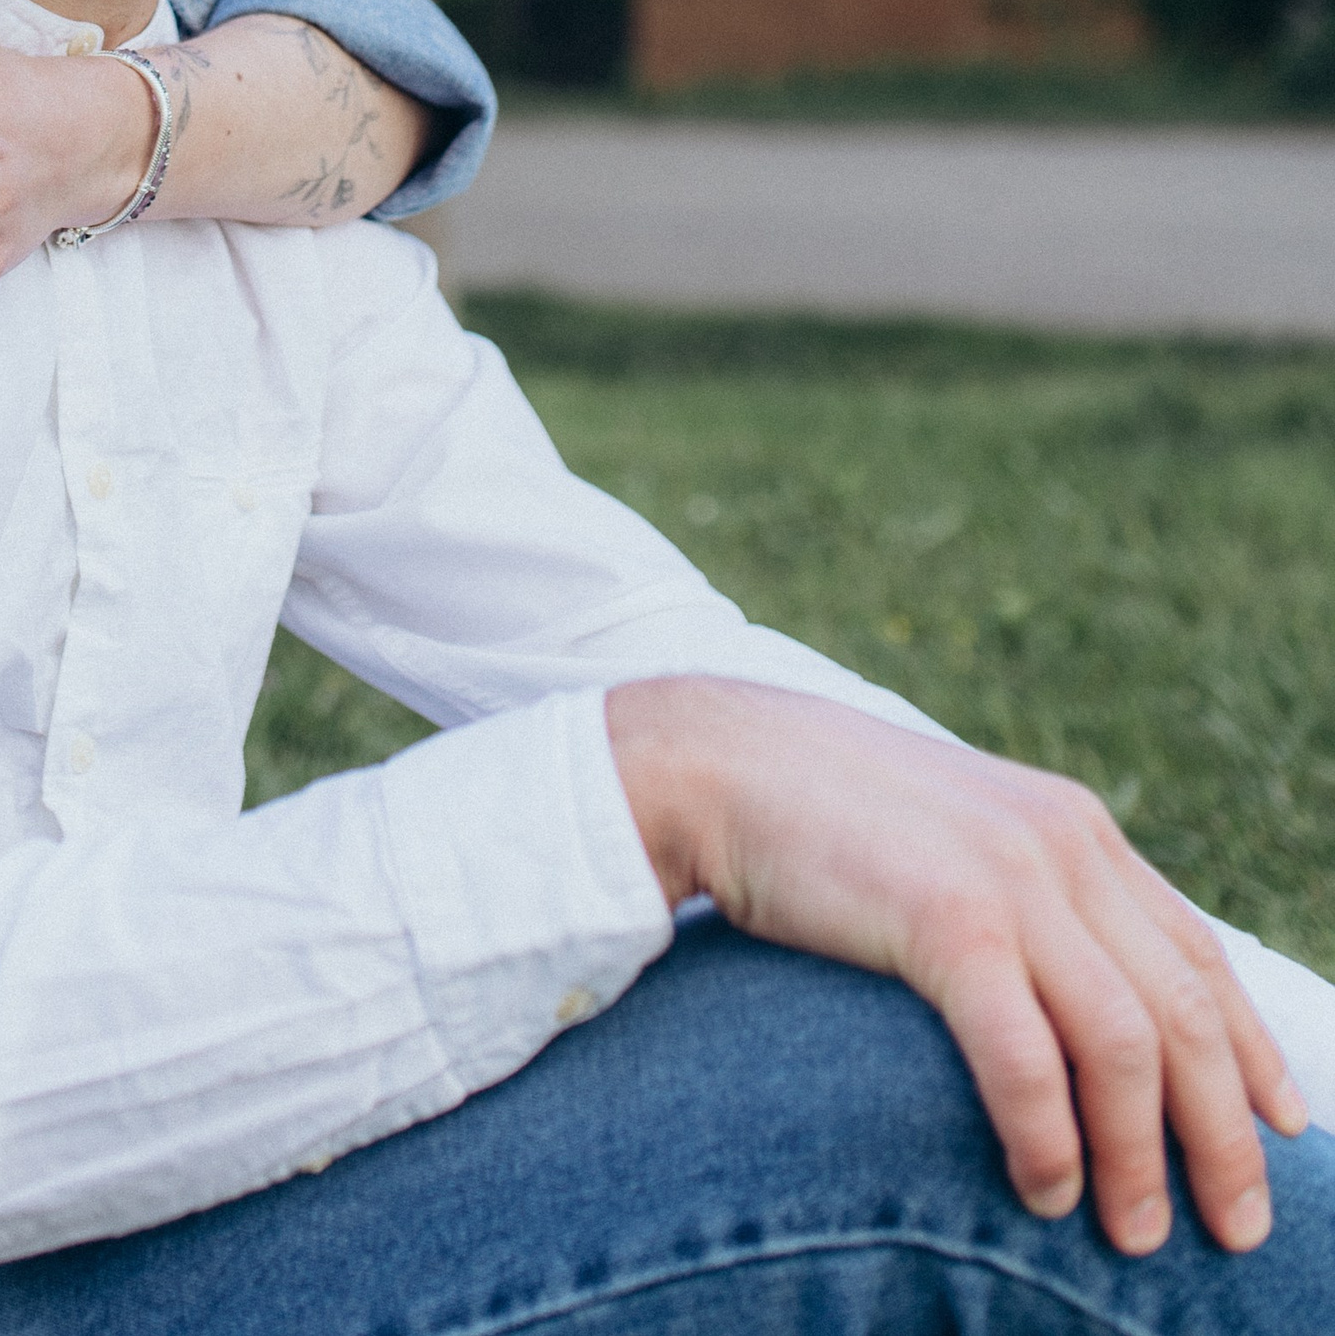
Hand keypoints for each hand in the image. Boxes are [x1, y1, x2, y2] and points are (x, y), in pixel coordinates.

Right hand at [606, 677, 1310, 1258]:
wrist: (717, 761)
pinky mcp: (945, 916)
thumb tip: (1085, 989)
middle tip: (1237, 1229)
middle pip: (1183, 1011)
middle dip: (1222, 1133)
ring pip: (1126, 1044)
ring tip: (1133, 1234)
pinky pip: (1028, 1056)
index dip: (1249, 1049)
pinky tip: (1045, 1187)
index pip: (1197, 953)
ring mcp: (1006, 877)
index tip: (1282, 1128)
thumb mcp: (958, 838)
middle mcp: (1060, 844)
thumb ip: (1030, 894)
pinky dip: (1049, 1136)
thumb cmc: (826, 816)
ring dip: (1142, 1156)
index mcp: (1072, 826)